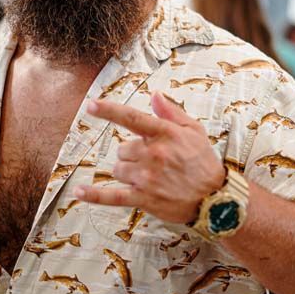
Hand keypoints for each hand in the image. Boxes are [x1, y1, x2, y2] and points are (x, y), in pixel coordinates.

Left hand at [74, 92, 225, 223]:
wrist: (215, 198)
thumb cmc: (203, 161)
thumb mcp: (194, 130)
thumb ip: (171, 112)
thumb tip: (154, 94)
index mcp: (164, 134)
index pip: (132, 118)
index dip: (109, 110)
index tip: (91, 105)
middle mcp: (154, 154)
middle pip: (122, 149)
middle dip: (132, 155)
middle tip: (154, 162)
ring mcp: (147, 178)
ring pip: (118, 169)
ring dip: (127, 172)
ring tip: (151, 178)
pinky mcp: (144, 199)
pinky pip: (113, 196)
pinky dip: (94, 195)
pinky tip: (79, 192)